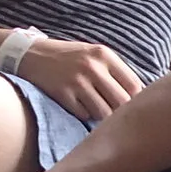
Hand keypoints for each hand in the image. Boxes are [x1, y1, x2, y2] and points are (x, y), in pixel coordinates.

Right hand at [17, 37, 142, 122]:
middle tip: (118, 116)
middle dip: (122, 112)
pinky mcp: (62, 94)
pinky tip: (81, 108)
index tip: (133, 107)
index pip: (134, 85)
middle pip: (121, 102)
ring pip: (103, 112)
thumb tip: (138, 96)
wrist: (31, 54)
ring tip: (98, 112)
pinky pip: (84, 115)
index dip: (137, 100)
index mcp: (104, 55)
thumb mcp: (94, 54)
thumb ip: (115, 71)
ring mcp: (77, 81)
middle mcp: (92, 67)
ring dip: (103, 117)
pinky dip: (86, 116)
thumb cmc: (68, 57)